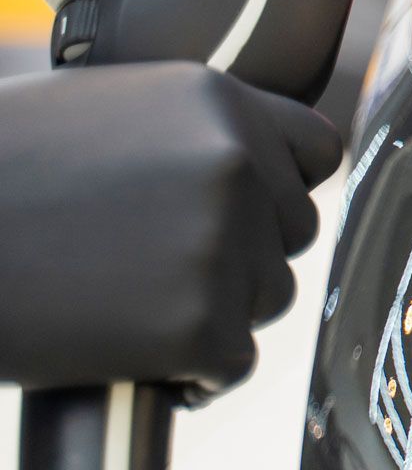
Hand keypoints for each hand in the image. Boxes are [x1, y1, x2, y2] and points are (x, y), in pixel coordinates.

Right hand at [0, 63, 341, 397]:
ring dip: (214, 310)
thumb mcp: (108, 110)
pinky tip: (136, 357)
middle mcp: (237, 162)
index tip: (245, 212)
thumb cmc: (3, 173)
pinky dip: (193, 373)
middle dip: (239, 255)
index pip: (316, 152)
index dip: (282, 188)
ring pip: (266, 296)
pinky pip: (232, 362)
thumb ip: (193, 127)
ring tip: (130, 305)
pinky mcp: (199, 322)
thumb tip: (258, 159)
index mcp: (221, 102)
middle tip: (155, 270)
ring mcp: (222, 242)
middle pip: (290, 231)